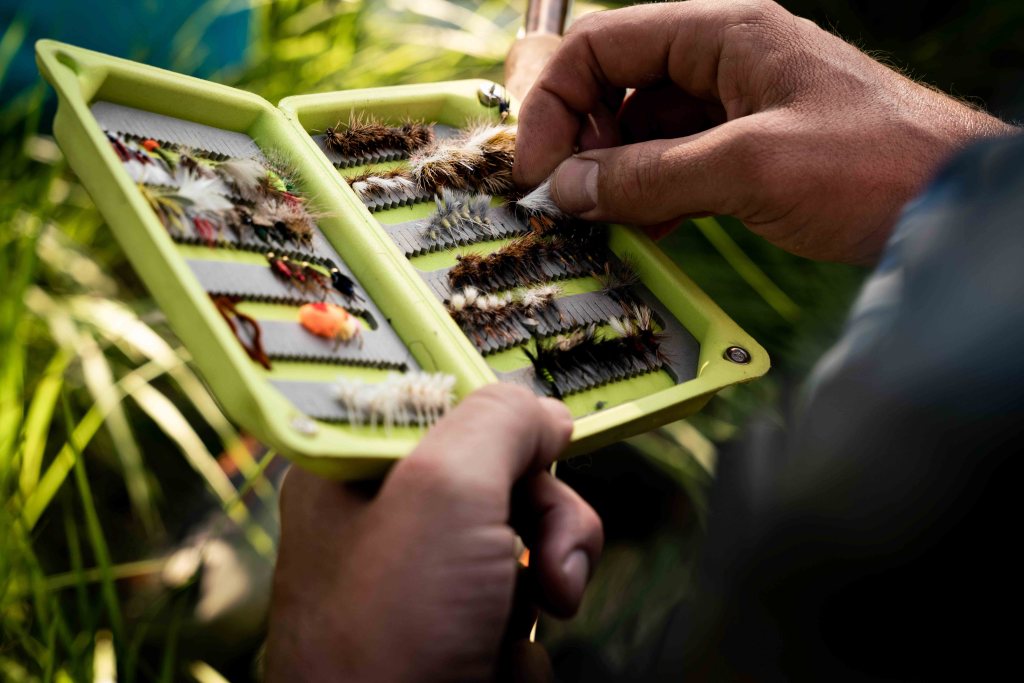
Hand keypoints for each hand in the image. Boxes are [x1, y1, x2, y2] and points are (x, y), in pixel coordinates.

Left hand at [265, 385, 602, 681]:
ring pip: (523, 543)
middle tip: (548, 558)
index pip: (446, 405)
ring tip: (513, 631)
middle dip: (544, 517)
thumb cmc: (386, 640)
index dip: (501, 423)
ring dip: (544, 583)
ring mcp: (420, 586)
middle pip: (500, 476)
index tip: (541, 441)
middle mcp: (383, 522)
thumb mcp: (445, 492)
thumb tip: (542, 412)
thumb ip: (498, 423)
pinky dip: (523, 641)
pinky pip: (519, 608)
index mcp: (354, 470)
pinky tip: (492, 669)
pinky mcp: (451, 639)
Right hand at [513, 0, 1015, 263]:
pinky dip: (649, 195)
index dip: (554, 102)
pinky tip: (641, 230)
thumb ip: (650, 176)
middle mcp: (724, 61)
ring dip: (612, 174)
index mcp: (725, 34)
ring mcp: (737, 107)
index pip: (604, 45)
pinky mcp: (749, 152)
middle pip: (616, 83)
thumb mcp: (750, 168)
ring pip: (641, 130)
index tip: (533, 168)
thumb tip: (569, 189)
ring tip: (599, 221)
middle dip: (579, 138)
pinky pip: (675, 165)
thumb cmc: (876, 166)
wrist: (954, 210)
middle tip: (563, 197)